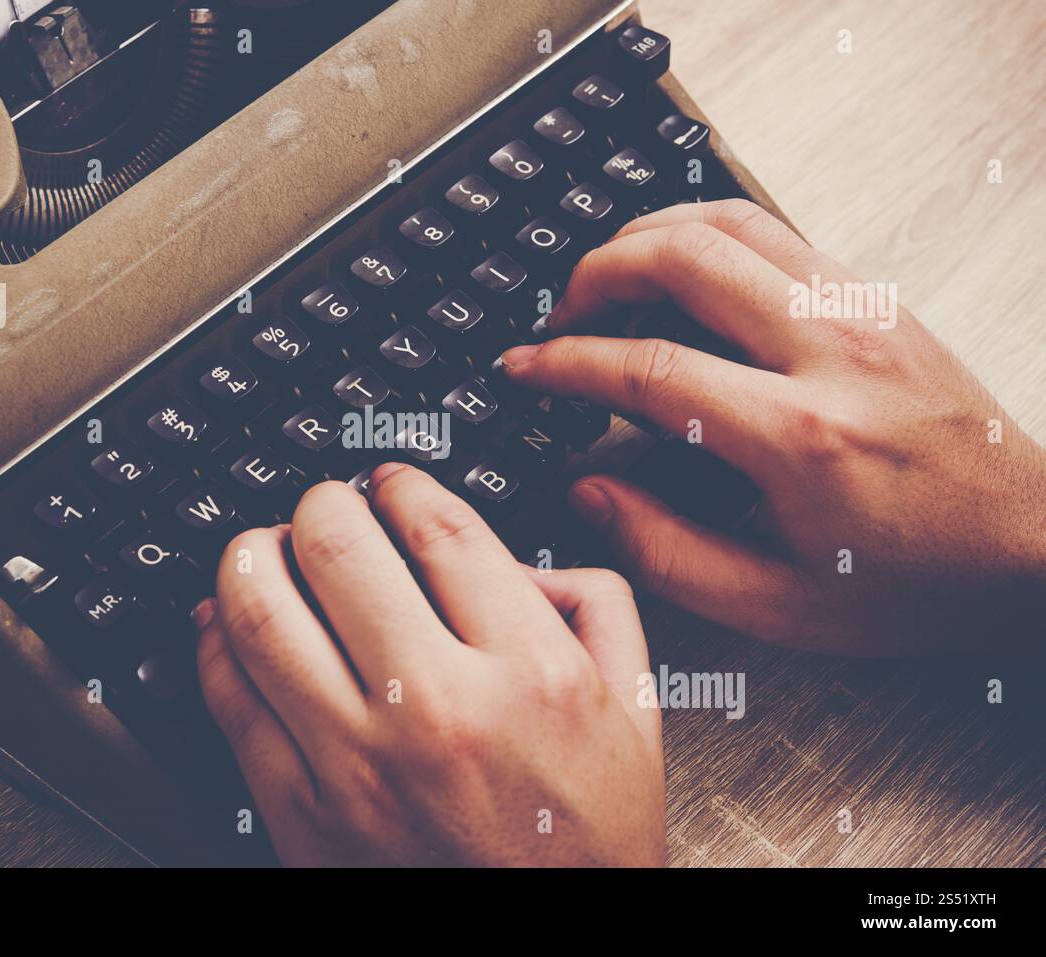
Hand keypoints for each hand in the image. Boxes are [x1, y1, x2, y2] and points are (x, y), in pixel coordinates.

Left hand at [193, 464, 662, 865]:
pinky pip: (231, 701)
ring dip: (249, 557)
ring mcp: (360, 765)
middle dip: (320, 503)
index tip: (389, 482)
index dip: (402, 483)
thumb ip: (598, 605)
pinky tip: (224, 623)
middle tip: (323, 505)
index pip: (441, 530)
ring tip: (261, 548)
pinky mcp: (303, 815)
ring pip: (262, 615)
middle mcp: (438, 710)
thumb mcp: (637, 714)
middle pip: (338, 549)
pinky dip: (213, 643)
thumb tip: (518, 553)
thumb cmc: (586, 844)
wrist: (546, 949)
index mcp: (531, 671)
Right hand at [497, 200, 1045, 655]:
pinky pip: (773, 231)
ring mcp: (860, 310)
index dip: (566, 361)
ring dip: (646, 237)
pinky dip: (705, 235)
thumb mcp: (774, 602)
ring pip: (727, 220)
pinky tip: (679, 272)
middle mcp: (831, 352)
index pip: (649, 366)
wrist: (1027, 548)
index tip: (526, 366)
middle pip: (682, 257)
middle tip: (561, 316)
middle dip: (595, 274)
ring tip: (607, 282)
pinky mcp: (875, 298)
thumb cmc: (913, 580)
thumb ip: (664, 549)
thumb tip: (589, 488)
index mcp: (800, 436)